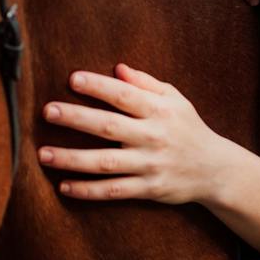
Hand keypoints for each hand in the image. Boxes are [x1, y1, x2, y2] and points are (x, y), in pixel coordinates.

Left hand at [38, 64, 234, 203]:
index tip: (72, 79)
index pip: (124, 96)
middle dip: (76, 118)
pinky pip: (114, 191)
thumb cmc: (189, 128)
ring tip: (43, 153)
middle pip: (109, 126)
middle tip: (48, 111)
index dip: (98, 87)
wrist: (216, 169)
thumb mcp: (175, 100)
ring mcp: (150, 165)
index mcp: (159, 111)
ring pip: (105, 162)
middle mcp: (154, 137)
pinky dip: (89, 190)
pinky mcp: (149, 189)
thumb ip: (146, 84)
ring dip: (72, 159)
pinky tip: (64, 186)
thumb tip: (117, 68)